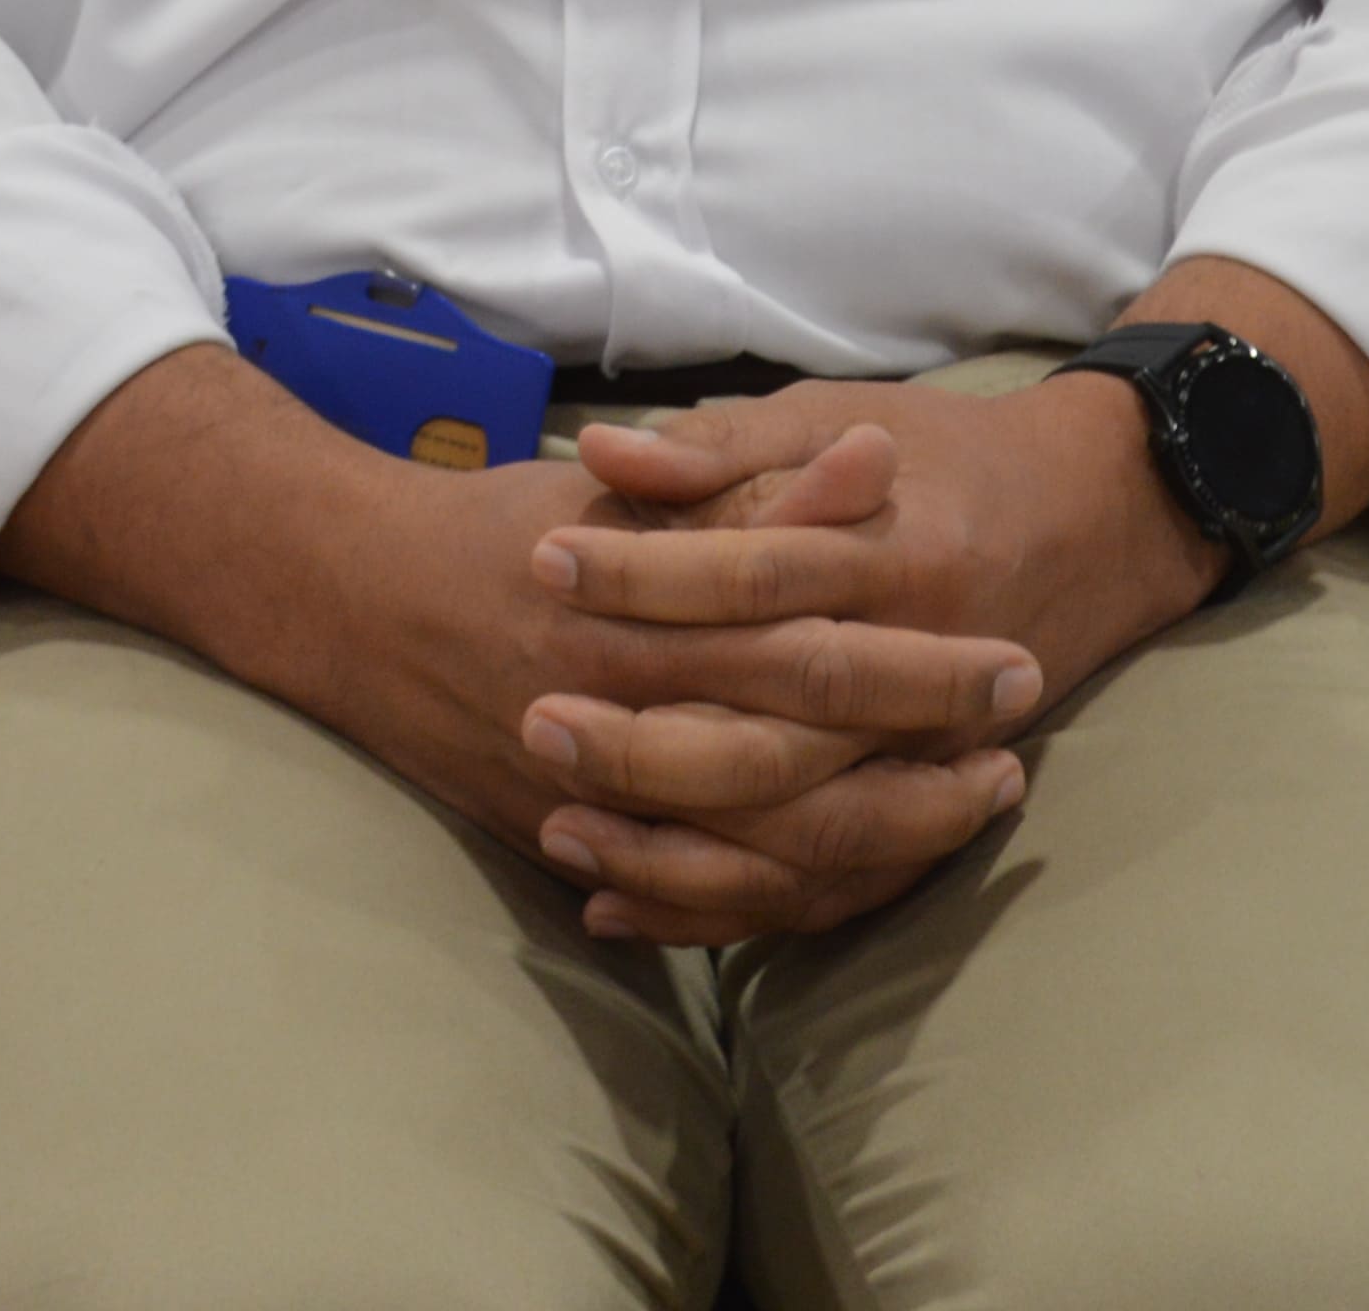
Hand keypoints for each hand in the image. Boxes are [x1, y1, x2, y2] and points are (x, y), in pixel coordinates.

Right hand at [296, 442, 1039, 947]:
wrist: (353, 599)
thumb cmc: (507, 528)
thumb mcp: (628, 490)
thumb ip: (755, 488)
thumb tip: (878, 464)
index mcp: (644, 614)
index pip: (812, 651)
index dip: (921, 668)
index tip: (1011, 662)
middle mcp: (620, 713)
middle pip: (801, 763)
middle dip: (922, 765)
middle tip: (1015, 753)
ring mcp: (592, 795)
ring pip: (757, 853)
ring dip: (876, 843)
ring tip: (963, 813)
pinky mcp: (567, 840)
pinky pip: (692, 900)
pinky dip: (776, 904)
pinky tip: (855, 884)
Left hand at [520, 378, 1224, 937]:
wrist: (1102, 516)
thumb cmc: (946, 457)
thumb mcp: (837, 416)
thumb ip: (726, 446)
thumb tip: (607, 451)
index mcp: (896, 556)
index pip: (755, 576)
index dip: (647, 574)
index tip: (546, 563)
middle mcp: (920, 670)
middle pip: (776, 732)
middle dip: (646, 739)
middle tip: (535, 720)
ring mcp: (928, 756)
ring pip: (796, 837)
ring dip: (672, 847)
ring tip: (560, 826)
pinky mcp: (920, 809)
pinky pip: (820, 892)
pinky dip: (718, 909)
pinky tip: (616, 908)